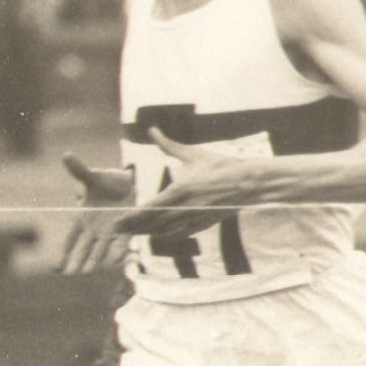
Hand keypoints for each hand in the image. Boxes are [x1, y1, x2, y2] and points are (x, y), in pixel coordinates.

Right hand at [57, 151, 136, 275]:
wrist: (127, 184)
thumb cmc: (105, 181)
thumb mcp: (92, 176)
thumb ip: (79, 171)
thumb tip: (67, 155)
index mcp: (81, 218)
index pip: (70, 239)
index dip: (63, 252)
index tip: (56, 268)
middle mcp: (94, 229)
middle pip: (83, 247)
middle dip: (77, 259)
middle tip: (72, 273)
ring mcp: (110, 231)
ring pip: (100, 249)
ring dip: (95, 260)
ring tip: (88, 273)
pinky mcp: (126, 230)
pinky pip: (121, 242)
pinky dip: (117, 250)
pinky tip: (116, 260)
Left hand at [116, 129, 253, 239]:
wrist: (248, 182)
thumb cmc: (220, 166)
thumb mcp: (192, 154)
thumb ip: (168, 145)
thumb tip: (152, 130)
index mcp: (179, 190)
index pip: (149, 209)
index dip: (131, 217)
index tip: (117, 221)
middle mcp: (184, 208)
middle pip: (152, 224)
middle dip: (133, 228)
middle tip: (118, 229)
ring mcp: (195, 218)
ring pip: (165, 232)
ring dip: (147, 233)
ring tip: (134, 232)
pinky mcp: (204, 224)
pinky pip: (180, 234)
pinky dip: (166, 235)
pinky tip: (158, 233)